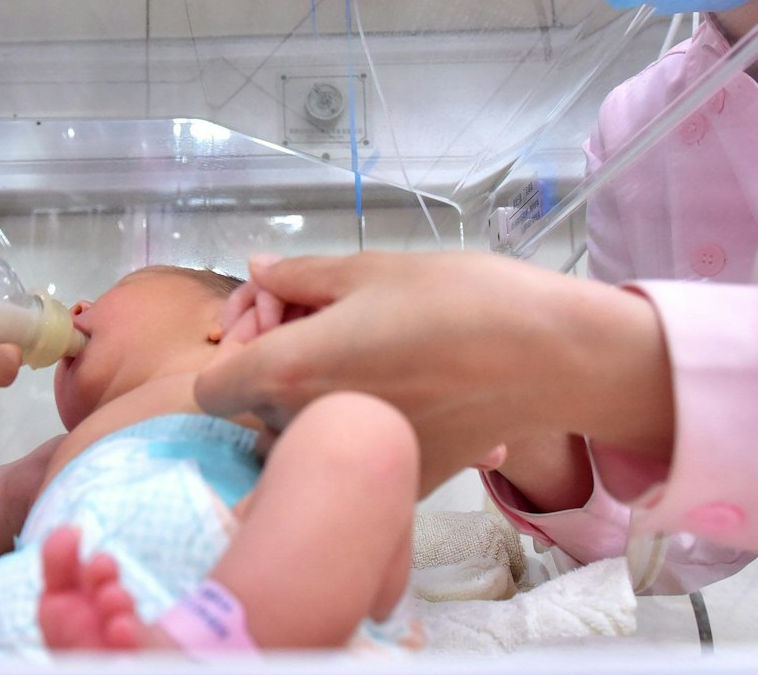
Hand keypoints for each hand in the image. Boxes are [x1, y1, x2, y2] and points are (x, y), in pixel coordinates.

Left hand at [195, 252, 674, 495]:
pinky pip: (352, 456)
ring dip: (311, 400)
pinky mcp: (396, 487)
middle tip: (325, 318)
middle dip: (274, 366)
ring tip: (365, 352)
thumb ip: (300, 277)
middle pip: (254, 410)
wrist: (547, 358)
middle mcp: (309, 430)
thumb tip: (258, 273)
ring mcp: (352, 465)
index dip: (235, 349)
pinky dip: (358, 428)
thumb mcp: (370, 270)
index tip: (276, 319)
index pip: (209, 390)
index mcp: (289, 372)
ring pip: (299, 438)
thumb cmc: (459, 301)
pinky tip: (399, 385)